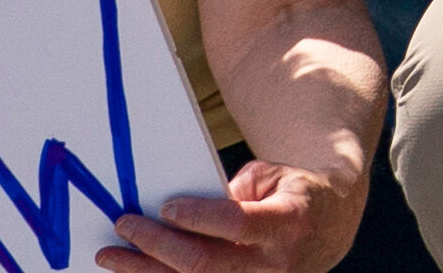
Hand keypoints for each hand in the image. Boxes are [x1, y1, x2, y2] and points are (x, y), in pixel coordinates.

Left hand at [103, 161, 359, 272]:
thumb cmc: (292, 194)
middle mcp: (273, 264)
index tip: (164, 207)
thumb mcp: (272, 179)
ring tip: (112, 257)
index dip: (198, 217)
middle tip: (124, 226)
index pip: (236, 223)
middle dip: (156, 245)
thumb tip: (176, 212)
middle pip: (204, 264)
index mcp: (287, 222)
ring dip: (146, 272)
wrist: (330, 229)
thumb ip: (231, 195)